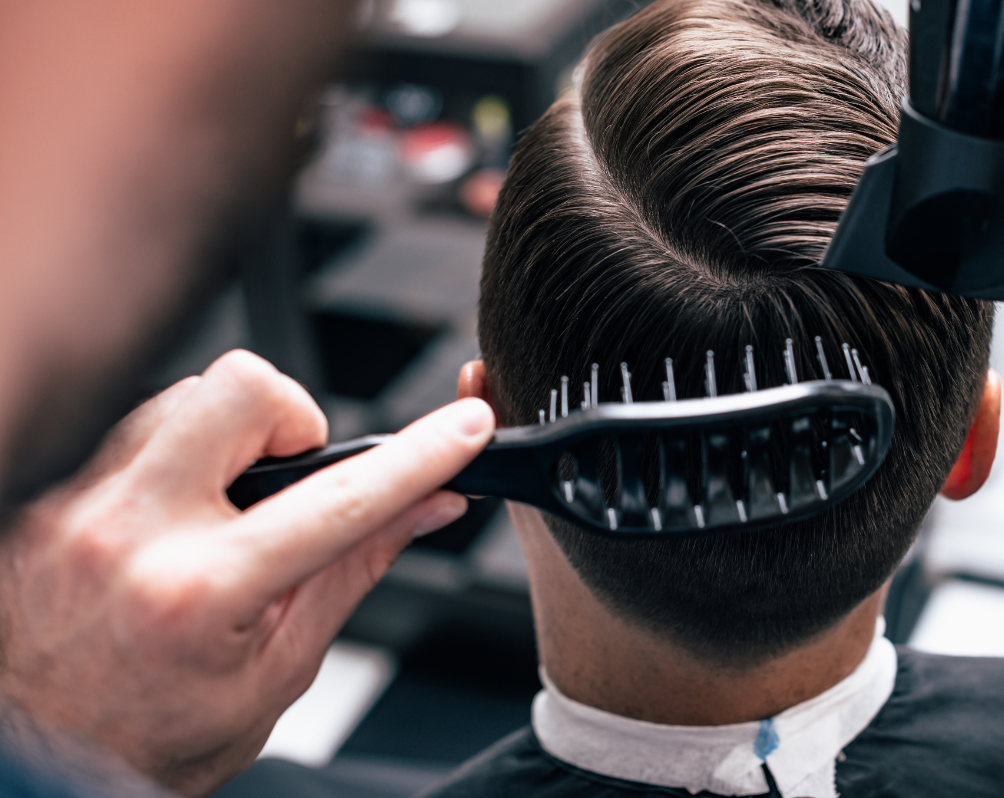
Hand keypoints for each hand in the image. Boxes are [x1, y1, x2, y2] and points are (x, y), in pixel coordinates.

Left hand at [0, 351, 493, 795]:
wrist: (32, 763)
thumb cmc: (150, 736)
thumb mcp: (278, 672)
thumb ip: (354, 570)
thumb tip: (427, 508)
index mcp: (198, 593)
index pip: (340, 499)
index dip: (421, 456)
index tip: (464, 426)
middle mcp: (125, 534)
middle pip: (242, 389)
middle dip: (294, 415)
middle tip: (296, 473)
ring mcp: (74, 507)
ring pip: (184, 396)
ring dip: (230, 436)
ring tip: (230, 511)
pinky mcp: (47, 497)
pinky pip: (133, 431)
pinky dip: (177, 458)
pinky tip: (180, 520)